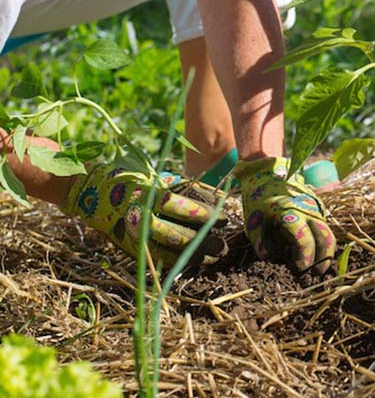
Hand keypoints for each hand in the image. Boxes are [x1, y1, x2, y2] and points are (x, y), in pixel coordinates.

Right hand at [60, 164, 226, 265]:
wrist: (87, 190)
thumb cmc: (127, 177)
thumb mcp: (155, 176)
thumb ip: (182, 187)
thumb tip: (215, 198)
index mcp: (149, 196)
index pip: (185, 209)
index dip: (208, 215)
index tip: (223, 219)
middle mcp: (141, 218)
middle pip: (180, 235)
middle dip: (205, 242)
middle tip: (223, 246)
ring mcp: (133, 236)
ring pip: (169, 251)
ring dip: (193, 255)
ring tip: (212, 257)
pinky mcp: (128, 246)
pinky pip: (155, 259)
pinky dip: (175, 261)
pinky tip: (190, 262)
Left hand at [235, 157, 335, 273]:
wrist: (269, 171)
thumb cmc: (258, 197)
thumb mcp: (252, 220)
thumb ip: (260, 242)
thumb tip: (270, 258)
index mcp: (290, 213)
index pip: (304, 240)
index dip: (305, 258)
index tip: (299, 269)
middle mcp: (308, 210)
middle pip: (326, 238)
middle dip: (324, 259)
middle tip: (316, 274)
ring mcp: (316, 207)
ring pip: (329, 232)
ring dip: (325, 251)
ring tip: (317, 265)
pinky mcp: (318, 206)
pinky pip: (324, 226)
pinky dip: (321, 240)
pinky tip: (312, 249)